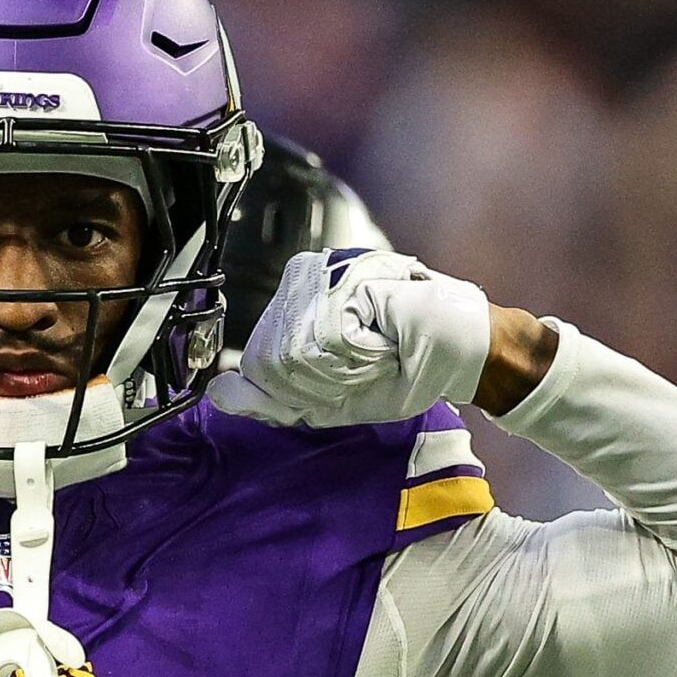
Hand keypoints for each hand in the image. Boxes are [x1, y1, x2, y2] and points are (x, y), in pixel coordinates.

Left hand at [207, 249, 498, 426]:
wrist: (458, 354)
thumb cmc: (403, 371)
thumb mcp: (329, 401)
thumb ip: (272, 400)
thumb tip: (218, 393)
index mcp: (292, 314)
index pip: (261, 366)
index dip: (298, 391)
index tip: (342, 383)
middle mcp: (301, 287)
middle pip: (273, 360)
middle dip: (319, 383)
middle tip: (362, 368)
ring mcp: (323, 277)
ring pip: (298, 352)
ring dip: (341, 370)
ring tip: (374, 353)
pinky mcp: (346, 276)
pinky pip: (328, 338)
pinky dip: (357, 354)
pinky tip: (380, 340)